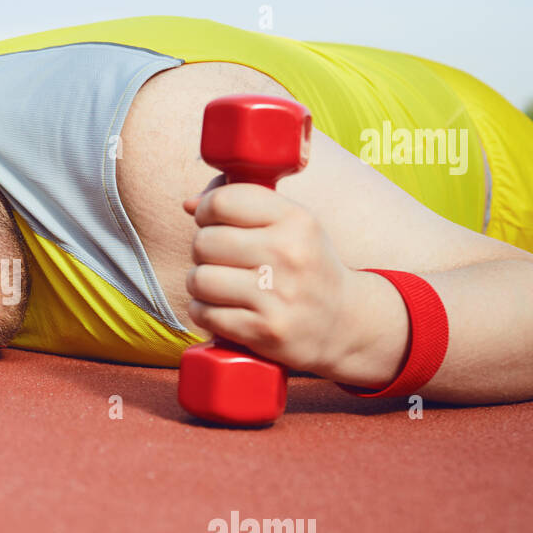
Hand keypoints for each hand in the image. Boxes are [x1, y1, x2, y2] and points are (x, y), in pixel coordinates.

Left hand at [182, 176, 352, 374]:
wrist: (344, 322)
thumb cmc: (305, 265)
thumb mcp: (291, 223)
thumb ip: (242, 202)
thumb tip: (188, 203)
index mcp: (296, 220)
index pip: (222, 202)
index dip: (205, 211)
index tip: (212, 222)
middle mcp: (288, 254)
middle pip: (204, 242)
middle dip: (203, 251)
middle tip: (221, 260)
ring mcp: (277, 295)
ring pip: (199, 279)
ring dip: (200, 284)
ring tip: (220, 286)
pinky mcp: (264, 331)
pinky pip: (203, 313)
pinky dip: (204, 312)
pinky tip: (224, 310)